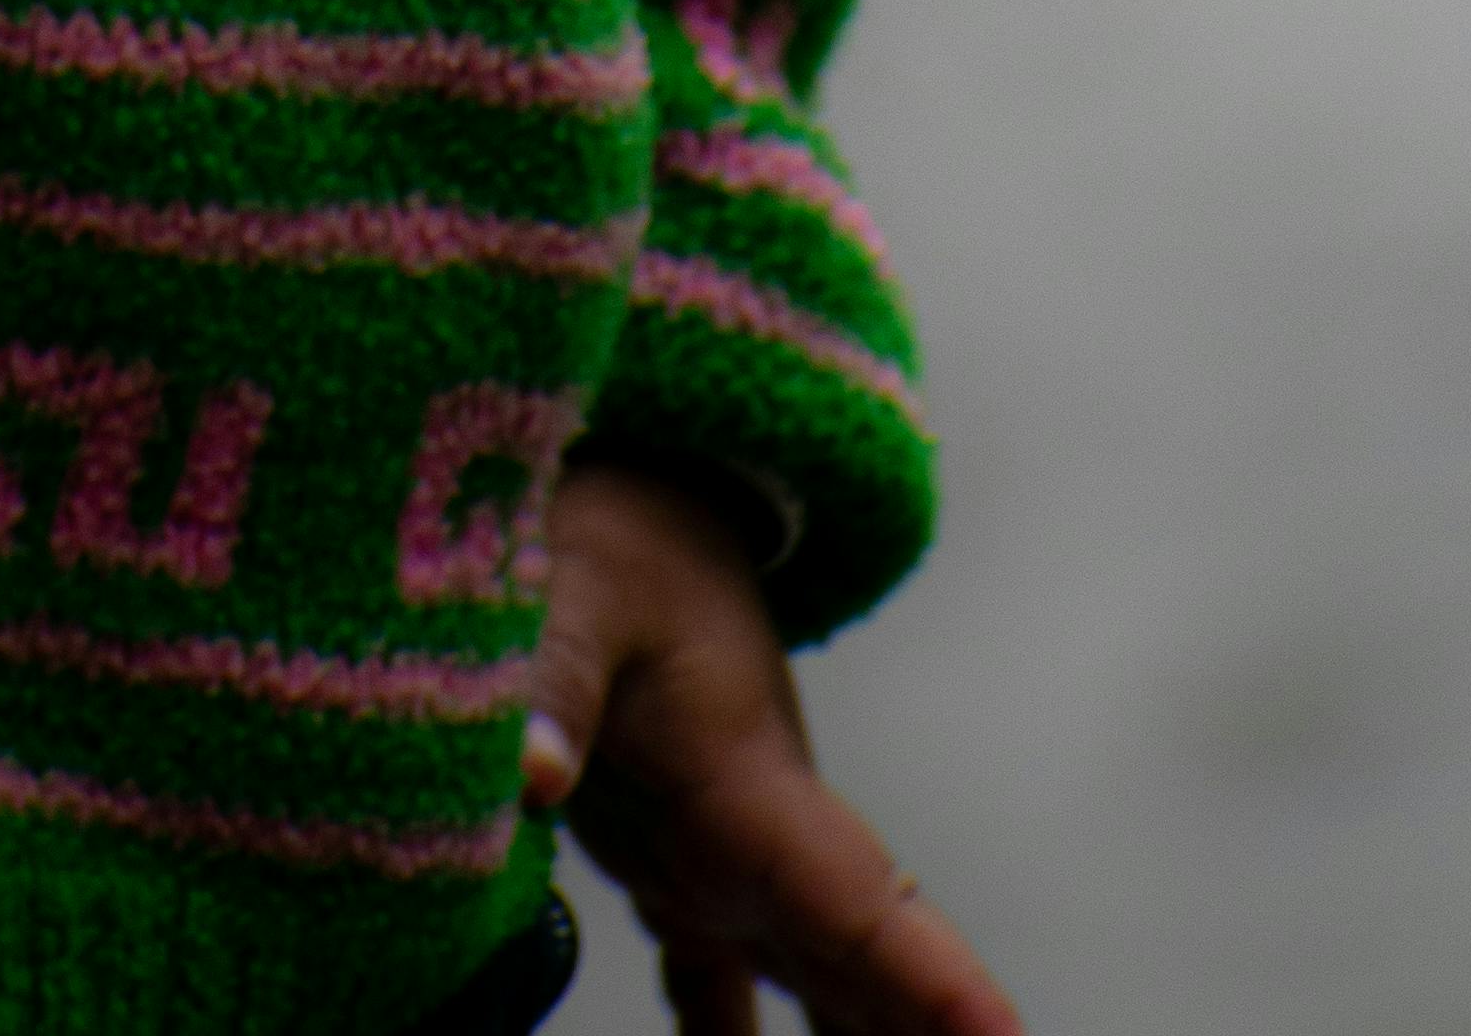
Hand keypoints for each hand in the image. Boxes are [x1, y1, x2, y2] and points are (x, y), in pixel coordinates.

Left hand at [522, 464, 1021, 1035]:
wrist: (637, 485)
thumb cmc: (614, 525)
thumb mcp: (577, 585)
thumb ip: (554, 676)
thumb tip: (533, 778)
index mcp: (754, 779)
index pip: (864, 902)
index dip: (937, 984)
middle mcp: (763, 837)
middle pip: (864, 969)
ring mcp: (727, 857)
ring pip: (818, 985)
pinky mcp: (676, 860)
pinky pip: (720, 982)